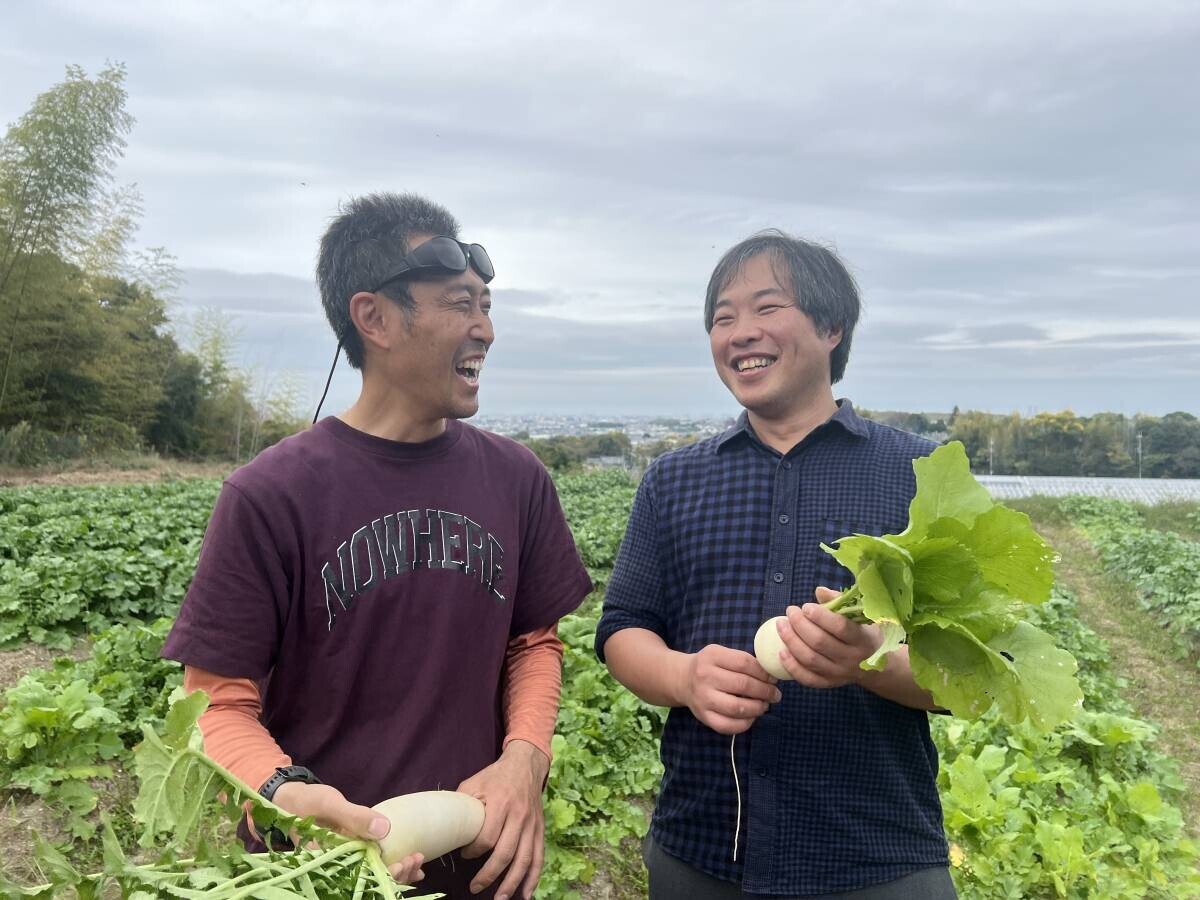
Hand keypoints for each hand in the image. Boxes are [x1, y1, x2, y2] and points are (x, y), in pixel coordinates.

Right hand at [272, 781, 424, 883]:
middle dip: (395, 874)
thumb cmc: (304, 802)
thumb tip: (384, 829)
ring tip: (418, 859)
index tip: (402, 864)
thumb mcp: (328, 803)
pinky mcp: (348, 854)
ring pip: (372, 875)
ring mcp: (342, 862)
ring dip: (396, 870)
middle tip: (415, 859)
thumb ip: (353, 816)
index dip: (382, 876)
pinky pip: (371, 864)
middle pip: (368, 880)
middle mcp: (335, 868)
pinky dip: (391, 864)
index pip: (358, 878)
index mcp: (327, 862)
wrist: (288, 801)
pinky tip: (411, 865)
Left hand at [457, 740, 549, 899]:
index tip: (464, 854)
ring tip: (500, 899)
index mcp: (500, 803)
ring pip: (524, 859)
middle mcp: (519, 816)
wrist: (525, 765)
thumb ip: (462, 804)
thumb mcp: (474, 783)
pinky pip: (539, 857)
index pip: (488, 837)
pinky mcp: (540, 830)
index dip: (474, 851)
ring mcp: (532, 825)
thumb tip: (445, 827)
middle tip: (475, 888)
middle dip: (490, 875)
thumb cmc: (495, 776)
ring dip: (512, 883)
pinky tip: (526, 894)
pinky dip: (534, 877)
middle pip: (506, 853)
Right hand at [679, 643, 780, 734]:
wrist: (683, 679)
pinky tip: (752, 717)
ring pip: (737, 708)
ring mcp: (703, 698)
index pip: (744, 663)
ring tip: (765, 705)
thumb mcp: (722, 653)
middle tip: (775, 695)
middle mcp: (705, 676)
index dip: (764, 673)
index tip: (773, 679)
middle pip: (743, 685)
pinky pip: (728, 725)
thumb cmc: (710, 666)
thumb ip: (744, 660)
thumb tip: (771, 676)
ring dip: (758, 708)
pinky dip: (745, 723)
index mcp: (712, 656)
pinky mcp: (703, 716)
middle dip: (765, 691)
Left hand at [773, 587, 884, 687]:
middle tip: (790, 611)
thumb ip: (840, 601)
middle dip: (800, 625)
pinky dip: (792, 666)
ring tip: (781, 625)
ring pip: (810, 660)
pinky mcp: (829, 683)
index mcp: (862, 639)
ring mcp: (840, 674)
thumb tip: (819, 590)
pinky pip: (807, 678)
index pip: (840, 627)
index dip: (820, 616)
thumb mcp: (861, 616)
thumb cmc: (865, 634)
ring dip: (791, 641)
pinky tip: (781, 651)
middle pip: (820, 643)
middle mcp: (851, 658)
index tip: (805, 607)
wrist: (878, 667)